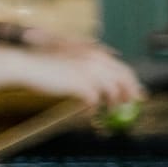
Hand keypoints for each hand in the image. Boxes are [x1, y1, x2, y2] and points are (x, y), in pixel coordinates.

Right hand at [0, 43, 144, 106]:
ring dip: (114, 103)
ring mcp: (89, 72)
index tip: (138, 92)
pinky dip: (94, 108)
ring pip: (113, 90)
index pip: (123, 68)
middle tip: (133, 104)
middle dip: (131, 92)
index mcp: (97, 54)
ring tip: (111, 111)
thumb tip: (104, 82)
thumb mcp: (75, 61)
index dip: (133, 82)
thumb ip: (91, 68)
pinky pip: (95, 100)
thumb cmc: (48, 64)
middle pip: (124, 79)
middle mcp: (97, 60)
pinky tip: (89, 112)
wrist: (29, 65)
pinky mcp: (80, 84)